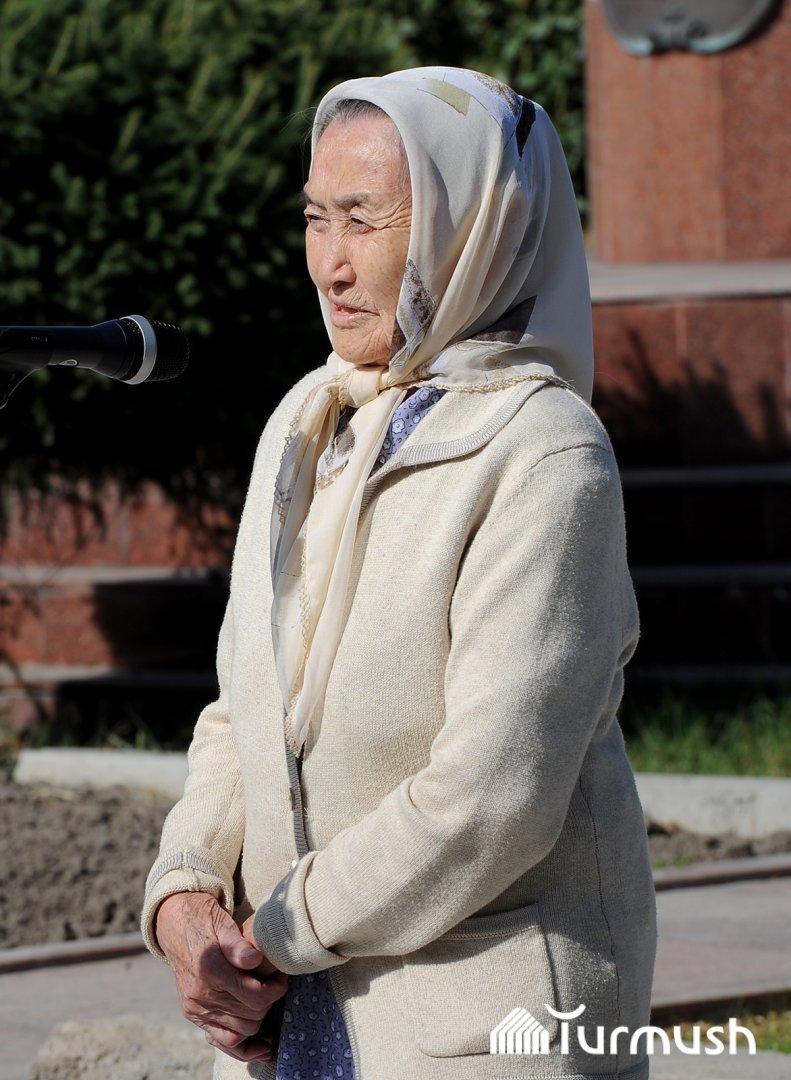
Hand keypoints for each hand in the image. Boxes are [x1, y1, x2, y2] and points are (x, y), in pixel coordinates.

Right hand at [154, 892, 287, 1062]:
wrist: (175, 925)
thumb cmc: (204, 919)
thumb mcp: (222, 921)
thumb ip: (238, 943)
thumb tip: (254, 960)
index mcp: (210, 968)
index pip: (255, 996)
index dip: (276, 990)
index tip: (282, 978)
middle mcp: (200, 992)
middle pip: (250, 1016)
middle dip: (269, 1004)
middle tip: (275, 986)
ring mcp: (194, 1006)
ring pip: (240, 1031)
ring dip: (258, 1020)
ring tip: (265, 1000)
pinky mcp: (192, 1013)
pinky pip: (220, 1039)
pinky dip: (241, 1042)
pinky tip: (258, 1039)